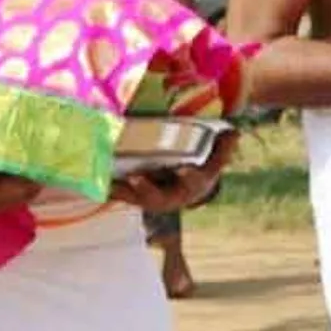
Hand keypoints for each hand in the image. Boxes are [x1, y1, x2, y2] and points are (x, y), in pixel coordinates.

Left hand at [112, 133, 238, 213]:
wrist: (187, 189)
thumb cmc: (200, 171)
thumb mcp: (215, 160)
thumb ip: (223, 148)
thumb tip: (235, 132)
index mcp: (191, 187)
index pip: (192, 183)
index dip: (189, 177)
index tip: (184, 170)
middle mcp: (169, 197)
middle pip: (157, 197)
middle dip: (146, 189)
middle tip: (135, 178)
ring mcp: (150, 198)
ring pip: (134, 198)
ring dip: (121, 191)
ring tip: (107, 182)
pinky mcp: (134, 195)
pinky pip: (120, 194)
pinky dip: (109, 188)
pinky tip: (95, 179)